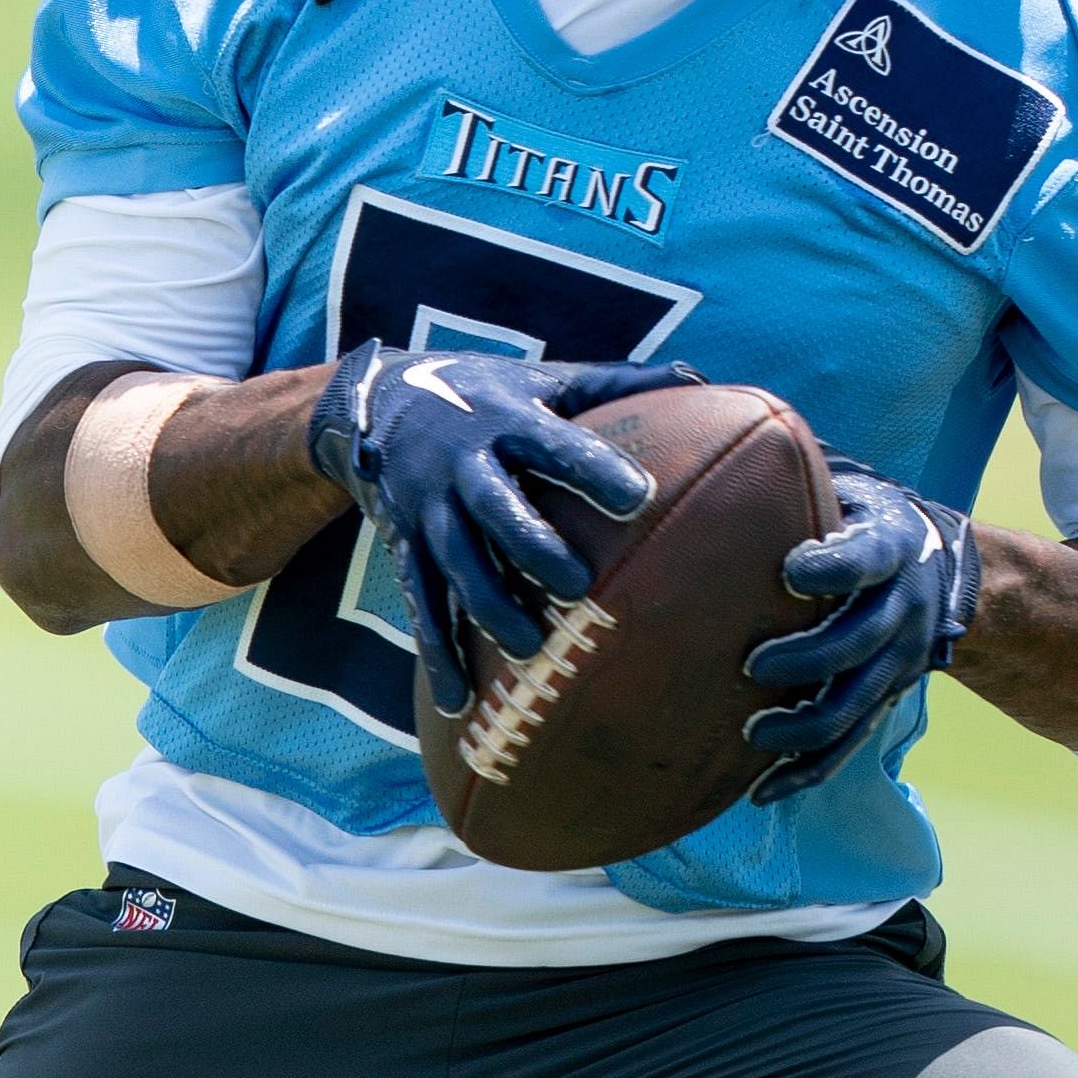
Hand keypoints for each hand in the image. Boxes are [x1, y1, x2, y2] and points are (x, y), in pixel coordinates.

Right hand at [306, 342, 702, 711]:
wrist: (377, 401)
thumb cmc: (485, 393)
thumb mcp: (544, 379)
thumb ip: (617, 385)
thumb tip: (700, 381)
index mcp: (505, 418)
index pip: (551, 442)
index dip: (591, 467)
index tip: (637, 496)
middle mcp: (462, 463)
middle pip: (494, 507)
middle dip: (531, 547)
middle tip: (578, 587)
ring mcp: (429, 508)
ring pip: (455, 561)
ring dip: (488, 606)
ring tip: (529, 649)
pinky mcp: (404, 546)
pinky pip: (421, 603)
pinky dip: (437, 652)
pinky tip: (457, 698)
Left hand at [744, 454, 982, 799]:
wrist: (940, 567)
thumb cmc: (859, 514)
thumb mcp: (845, 478)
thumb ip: (788, 459)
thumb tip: (690, 396)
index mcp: (891, 544)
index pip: (869, 556)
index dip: (835, 565)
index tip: (792, 570)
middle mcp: (900, 607)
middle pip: (861, 640)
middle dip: (810, 656)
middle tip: (753, 663)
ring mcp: (894, 661)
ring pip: (855, 704)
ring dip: (805, 724)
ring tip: (753, 734)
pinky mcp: (880, 699)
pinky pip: (846, 744)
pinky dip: (805, 770)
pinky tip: (760, 791)